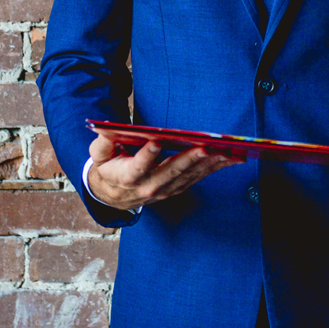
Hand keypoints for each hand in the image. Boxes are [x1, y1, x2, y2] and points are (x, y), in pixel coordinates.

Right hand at [86, 129, 240, 211]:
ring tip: (227, 151)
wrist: (113, 196)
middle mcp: (148, 186)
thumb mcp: (97, 156)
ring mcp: (165, 189)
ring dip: (209, 164)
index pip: (138, 166)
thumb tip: (105, 130)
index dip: (147, 155)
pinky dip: (215, 168)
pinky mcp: (177, 188)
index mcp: (126, 176)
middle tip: (205, 146)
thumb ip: (101, 144)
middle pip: (170, 171)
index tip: (156, 141)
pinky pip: (198, 177)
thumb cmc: (107, 169)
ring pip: (189, 175)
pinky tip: (231, 158)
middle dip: (189, 159)